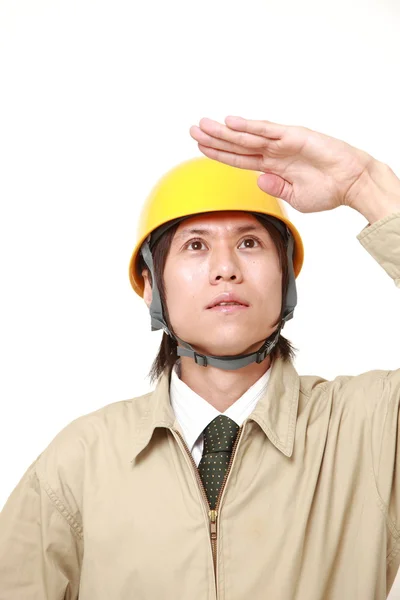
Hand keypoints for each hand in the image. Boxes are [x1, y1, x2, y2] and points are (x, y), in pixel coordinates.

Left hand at [189, 116, 374, 213]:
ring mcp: (282, 143)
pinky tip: (230, 122)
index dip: (219, 153)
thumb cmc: (328, 190)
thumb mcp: (295, 197)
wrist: (352, 183)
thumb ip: (276, 188)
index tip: (201, 148)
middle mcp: (274, 152)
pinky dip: (249, 126)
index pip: (239, 159)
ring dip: (224, 131)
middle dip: (214, 138)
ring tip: (203, 125)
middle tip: (193, 130)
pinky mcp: (293, 136)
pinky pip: (267, 130)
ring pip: (247, 135)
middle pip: (237, 144)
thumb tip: (258, 180)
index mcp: (272, 167)